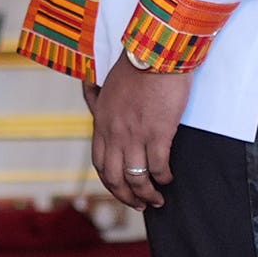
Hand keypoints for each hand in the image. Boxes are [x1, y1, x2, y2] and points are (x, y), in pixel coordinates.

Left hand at [90, 61, 189, 209]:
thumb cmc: (135, 63)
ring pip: (136, 178)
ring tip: (157, 200)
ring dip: (146, 194)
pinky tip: (169, 179)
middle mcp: (115, 133)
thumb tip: (88, 93)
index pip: (99, 163)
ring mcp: (135, 135)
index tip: (121, 191)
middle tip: (139, 205)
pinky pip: (157, 166)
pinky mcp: (158, 133)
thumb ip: (97, 96)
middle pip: (115, 177)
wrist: (156, 52)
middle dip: (126, 196)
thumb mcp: (107, 83)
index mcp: (101, 122)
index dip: (110, 183)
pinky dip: (163, 177)